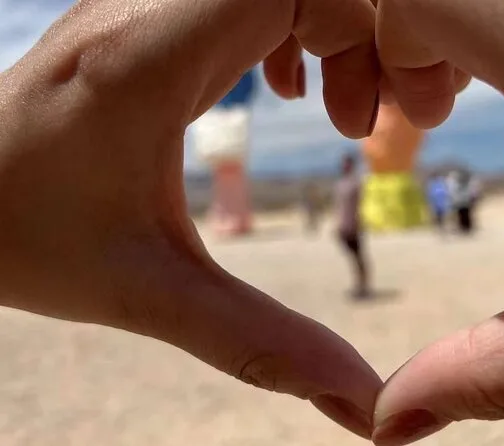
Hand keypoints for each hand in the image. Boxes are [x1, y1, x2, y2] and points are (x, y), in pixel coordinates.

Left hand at [0, 0, 381, 437]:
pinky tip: (290, 86)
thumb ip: (260, 344)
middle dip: (360, 37)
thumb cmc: (23, 237)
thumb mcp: (148, 294)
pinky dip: (297, 27)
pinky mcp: (153, 16)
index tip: (360, 118)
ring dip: (333, 31)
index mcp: (148, 56)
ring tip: (337, 109)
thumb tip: (360, 403)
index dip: (357, 29)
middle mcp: (148, 5)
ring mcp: (148, 2)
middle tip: (361, 121)